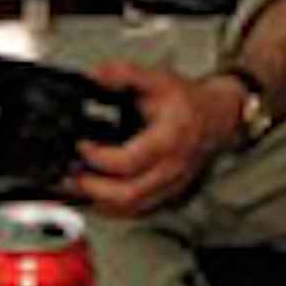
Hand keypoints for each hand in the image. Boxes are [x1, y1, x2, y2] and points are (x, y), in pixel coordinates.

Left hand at [69, 58, 233, 217]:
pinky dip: (109, 206)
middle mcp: (171, 168)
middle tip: (70, 172)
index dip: (99, 157)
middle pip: (128, 194)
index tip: (81, 144)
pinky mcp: (164, 194)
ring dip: (97, 201)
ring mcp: (169, 185)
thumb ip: (124, 74)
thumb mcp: (156, 79)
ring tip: (74, 184)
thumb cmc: (186, 101)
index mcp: (169, 139)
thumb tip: (93, 75)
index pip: (130, 161)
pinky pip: (134, 210)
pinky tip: (91, 193)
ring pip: (129, 208)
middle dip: (92, 187)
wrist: (215, 117)